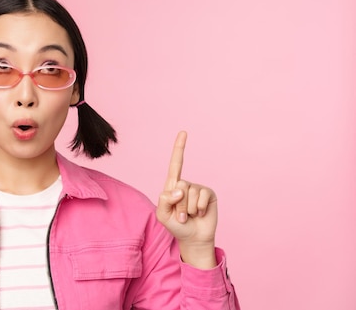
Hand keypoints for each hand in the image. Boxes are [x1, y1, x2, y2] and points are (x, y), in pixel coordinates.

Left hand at [156, 131, 217, 267]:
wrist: (193, 238)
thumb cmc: (176, 226)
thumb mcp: (163, 215)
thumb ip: (164, 200)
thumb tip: (179, 189)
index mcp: (172, 186)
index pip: (176, 164)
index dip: (179, 148)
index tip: (183, 132)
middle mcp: (185, 184)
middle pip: (180, 185)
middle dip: (179, 205)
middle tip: (181, 216)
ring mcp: (198, 189)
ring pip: (190, 193)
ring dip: (189, 209)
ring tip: (190, 216)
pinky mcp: (209, 195)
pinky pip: (202, 197)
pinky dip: (199, 208)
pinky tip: (200, 214)